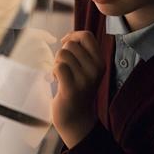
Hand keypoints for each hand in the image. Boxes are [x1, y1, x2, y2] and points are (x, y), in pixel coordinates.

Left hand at [52, 30, 104, 148]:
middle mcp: (95, 69)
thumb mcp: (87, 68)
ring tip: (62, 75)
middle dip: (62, 53)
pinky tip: (58, 81)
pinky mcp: (72, 89)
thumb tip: (68, 37)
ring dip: (57, 63)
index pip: (87, 35)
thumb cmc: (77, 88)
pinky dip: (54, 72)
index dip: (73, 36)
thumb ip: (82, 52)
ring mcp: (85, 80)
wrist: (76, 118)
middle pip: (71, 45)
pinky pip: (58, 67)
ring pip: (63, 54)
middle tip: (65, 68)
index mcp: (100, 62)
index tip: (65, 43)